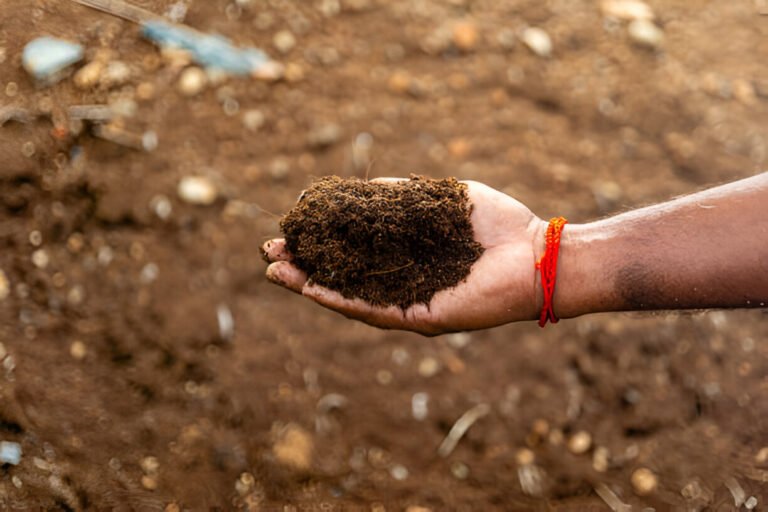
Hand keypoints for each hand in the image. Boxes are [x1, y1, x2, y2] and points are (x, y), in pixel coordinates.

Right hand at [262, 180, 545, 335]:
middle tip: (269, 249)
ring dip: (309, 283)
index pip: (351, 250)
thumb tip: (353, 191)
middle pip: (341, 274)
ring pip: (348, 295)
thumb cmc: (494, 224)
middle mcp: (400, 282)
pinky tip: (311, 287)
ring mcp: (407, 302)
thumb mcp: (438, 200)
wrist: (534, 252)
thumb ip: (399, 197)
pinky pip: (373, 310)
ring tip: (274, 269)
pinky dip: (339, 299)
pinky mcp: (420, 317)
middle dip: (303, 262)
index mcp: (404, 255)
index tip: (289, 223)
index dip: (317, 238)